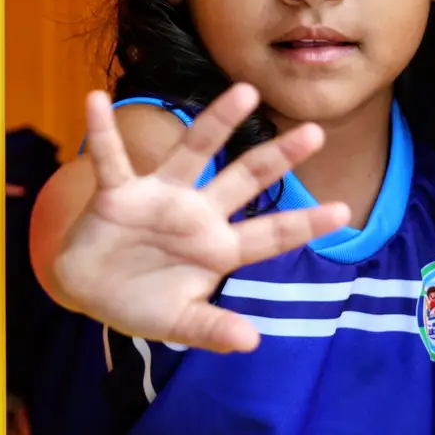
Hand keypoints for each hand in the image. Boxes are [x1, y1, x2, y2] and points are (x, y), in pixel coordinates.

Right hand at [54, 83, 349, 352]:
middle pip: (246, 178)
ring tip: (245, 93)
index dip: (305, 223)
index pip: (271, 234)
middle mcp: (198, 213)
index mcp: (219, 248)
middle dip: (278, 157)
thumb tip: (252, 342)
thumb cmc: (142, 302)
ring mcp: (160, 197)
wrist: (90, 290)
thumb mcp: (180, 323)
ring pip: (194, 151)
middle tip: (315, 132)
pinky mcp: (119, 193)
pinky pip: (110, 158)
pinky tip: (95, 101)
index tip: (344, 211)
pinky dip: (102, 132)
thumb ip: (213, 330)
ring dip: (218, 121)